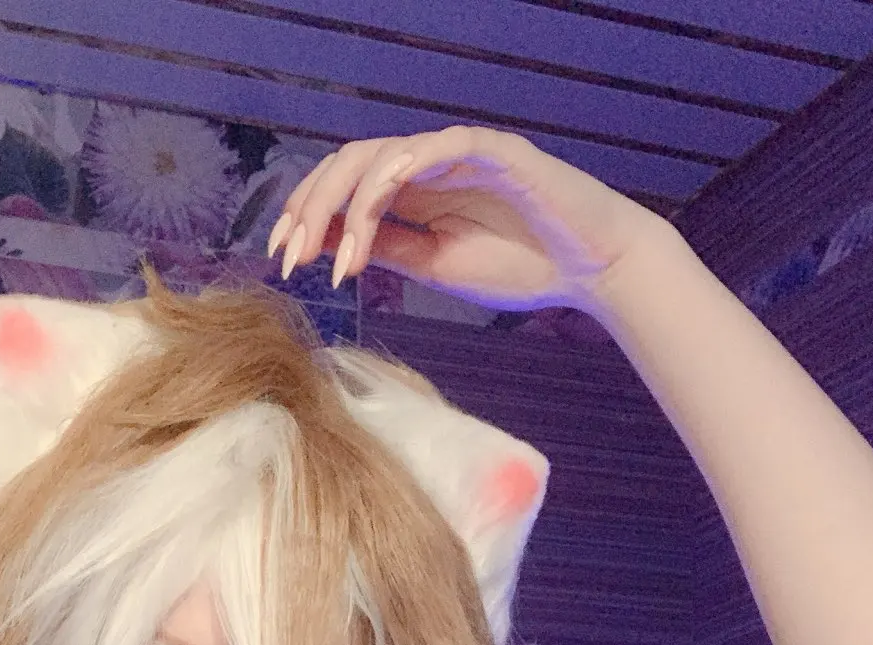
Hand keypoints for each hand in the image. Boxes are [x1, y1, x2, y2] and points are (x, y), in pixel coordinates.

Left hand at [270, 126, 666, 313]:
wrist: (589, 269)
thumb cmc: (521, 266)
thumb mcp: (435, 265)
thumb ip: (386, 247)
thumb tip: (327, 243)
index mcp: (414, 190)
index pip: (345, 187)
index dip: (307, 215)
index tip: (283, 257)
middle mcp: (429, 163)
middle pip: (350, 164)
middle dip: (311, 208)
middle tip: (292, 256)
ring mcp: (459, 153)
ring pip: (381, 155)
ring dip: (346, 204)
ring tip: (332, 258)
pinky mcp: (494, 151)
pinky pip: (437, 147)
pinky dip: (399, 174)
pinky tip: (373, 212)